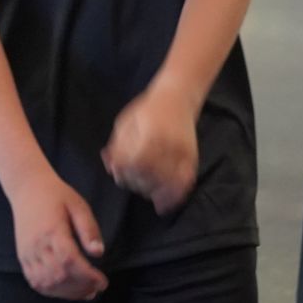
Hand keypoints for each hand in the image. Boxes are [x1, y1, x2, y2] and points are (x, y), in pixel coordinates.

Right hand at [9, 169, 107, 299]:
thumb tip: (99, 253)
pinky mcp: (22, 257)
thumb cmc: (56, 195)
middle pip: (59, 276)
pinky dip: (52, 290)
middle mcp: (37, 244)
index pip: (69, 261)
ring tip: (85, 291)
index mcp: (52, 230)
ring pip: (46, 283)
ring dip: (67, 292)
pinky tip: (66, 289)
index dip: (87, 276)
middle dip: (81, 287)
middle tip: (97, 287)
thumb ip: (89, 228)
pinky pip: (35, 281)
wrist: (27, 188)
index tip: (103, 281)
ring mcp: (27, 253)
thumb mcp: (78, 205)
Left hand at [101, 84, 199, 214]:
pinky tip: (162, 205)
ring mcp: (182, 154)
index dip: (123, 171)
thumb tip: (110, 167)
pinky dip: (173, 197)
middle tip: (127, 179)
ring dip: (151, 191)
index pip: (134, 163)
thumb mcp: (126, 122)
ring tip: (142, 188)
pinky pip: (184, 184)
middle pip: (149, 176)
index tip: (117, 170)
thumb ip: (118, 145)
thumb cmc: (147, 109)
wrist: (177, 97)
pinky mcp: (192, 159)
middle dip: (134, 182)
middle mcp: (168, 146)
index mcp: (151, 134)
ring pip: (166, 184)